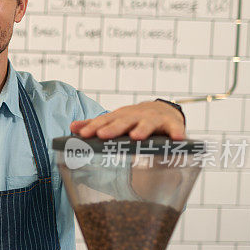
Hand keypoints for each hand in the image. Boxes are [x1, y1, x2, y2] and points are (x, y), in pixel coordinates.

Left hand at [70, 100, 184, 140]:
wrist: (162, 110)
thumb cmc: (133, 119)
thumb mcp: (115, 120)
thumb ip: (95, 125)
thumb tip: (72, 127)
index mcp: (120, 117)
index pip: (104, 122)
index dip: (93, 127)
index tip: (83, 134)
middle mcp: (135, 116)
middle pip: (123, 121)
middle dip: (113, 127)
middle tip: (103, 134)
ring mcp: (153, 119)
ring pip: (147, 123)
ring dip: (142, 129)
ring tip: (136, 137)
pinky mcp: (172, 124)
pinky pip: (175, 128)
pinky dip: (176, 132)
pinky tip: (177, 139)